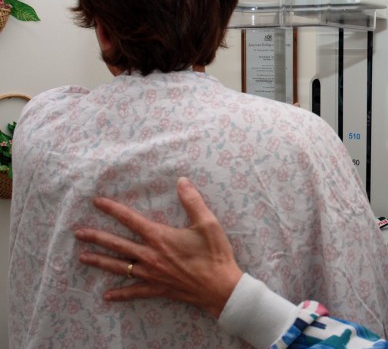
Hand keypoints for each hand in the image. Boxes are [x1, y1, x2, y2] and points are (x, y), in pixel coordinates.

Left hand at [75, 177, 243, 317]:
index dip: (113, 209)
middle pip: (117, 244)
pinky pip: (134, 291)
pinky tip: (107, 296)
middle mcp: (150, 255)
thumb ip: (193, 201)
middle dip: (96, 237)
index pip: (130, 219)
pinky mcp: (157, 288)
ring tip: (83, 258)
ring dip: (100, 261)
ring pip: (119, 267)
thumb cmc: (215, 254)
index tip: (97, 202)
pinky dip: (121, 294)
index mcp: (160, 237)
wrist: (219, 287)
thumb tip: (182, 181)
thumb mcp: (208, 223)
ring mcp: (151, 274)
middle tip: (78, 233)